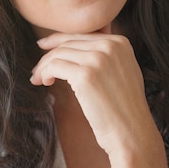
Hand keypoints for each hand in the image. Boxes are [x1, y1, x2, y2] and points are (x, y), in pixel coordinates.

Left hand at [30, 32, 158, 156]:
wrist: (131, 132)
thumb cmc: (123, 109)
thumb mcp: (122, 71)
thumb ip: (106, 56)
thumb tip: (75, 48)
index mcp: (120, 42)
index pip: (81, 35)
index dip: (59, 41)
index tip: (44, 47)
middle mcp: (110, 46)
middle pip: (68, 43)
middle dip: (48, 55)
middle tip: (37, 69)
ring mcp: (98, 59)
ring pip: (58, 54)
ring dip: (44, 66)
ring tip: (39, 79)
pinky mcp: (85, 75)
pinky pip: (54, 66)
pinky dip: (44, 73)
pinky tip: (45, 82)